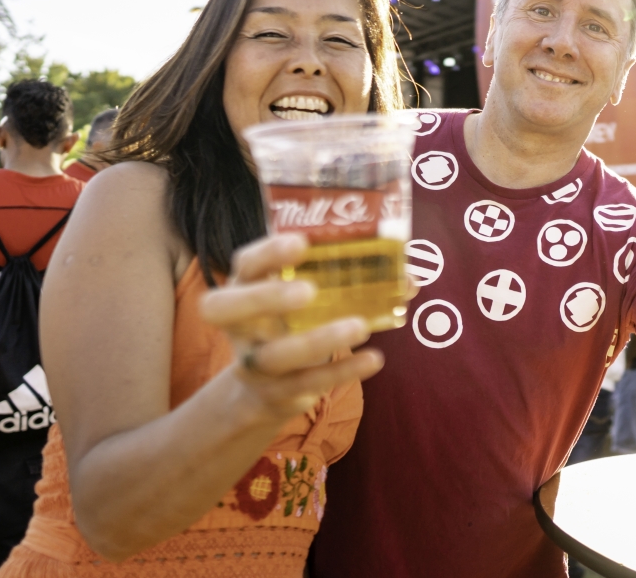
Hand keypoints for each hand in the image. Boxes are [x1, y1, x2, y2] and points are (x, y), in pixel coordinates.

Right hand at [199, 235, 383, 422]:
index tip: (301, 243)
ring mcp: (254, 361)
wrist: (266, 386)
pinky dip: (342, 372)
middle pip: (227, 310)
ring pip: (275, 355)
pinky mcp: (277, 392)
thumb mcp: (308, 296)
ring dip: (318, 340)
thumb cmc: (295, 322)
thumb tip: (408, 275)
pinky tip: (373, 360)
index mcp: (245, 286)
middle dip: (267, 298)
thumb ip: (346, 280)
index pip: (245, 265)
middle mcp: (240, 324)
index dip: (267, 253)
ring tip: (360, 327)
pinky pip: (307, 382)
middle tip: (309, 291)